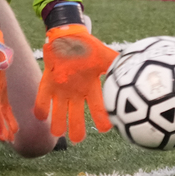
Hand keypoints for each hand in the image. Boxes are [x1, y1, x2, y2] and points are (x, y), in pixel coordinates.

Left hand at [34, 23, 116, 142]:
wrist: (68, 35)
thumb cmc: (87, 46)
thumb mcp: (104, 55)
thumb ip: (116, 64)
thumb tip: (133, 68)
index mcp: (90, 87)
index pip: (98, 107)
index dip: (101, 118)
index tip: (105, 129)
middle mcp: (75, 92)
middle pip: (76, 115)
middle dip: (76, 128)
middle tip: (77, 139)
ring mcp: (61, 89)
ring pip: (59, 110)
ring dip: (58, 122)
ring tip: (58, 132)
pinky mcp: (48, 82)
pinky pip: (43, 98)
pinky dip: (41, 107)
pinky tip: (40, 116)